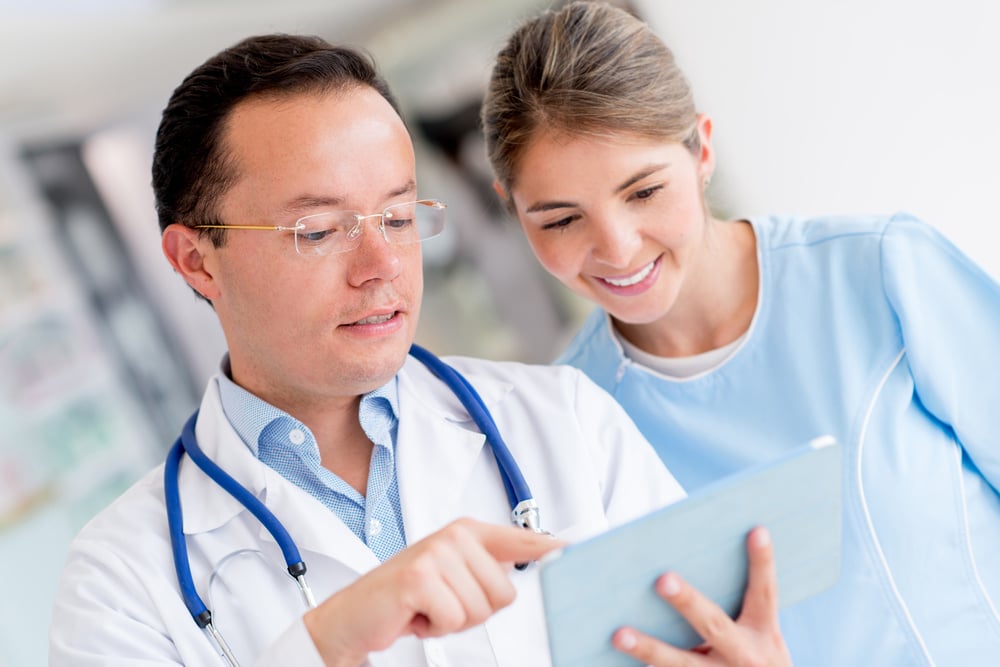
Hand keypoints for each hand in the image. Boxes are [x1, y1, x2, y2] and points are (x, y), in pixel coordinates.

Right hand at [303, 518, 561, 665]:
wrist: (356, 614)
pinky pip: (455, 618)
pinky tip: (416, 615)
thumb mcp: (454, 575)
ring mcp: (435, 554)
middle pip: (504, 593)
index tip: (573, 549)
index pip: (520, 539)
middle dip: (474, 611)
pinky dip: (435, 627)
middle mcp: (454, 536)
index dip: (549, 548)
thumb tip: (534, 562)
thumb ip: (489, 568)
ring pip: (480, 609)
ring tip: (427, 608)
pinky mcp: (420, 578)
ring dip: (453, 621)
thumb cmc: (409, 597)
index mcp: (467, 532)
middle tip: (441, 602)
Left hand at [611, 526, 791, 666]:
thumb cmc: (753, 659)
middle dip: (688, 602)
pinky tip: (612, 654)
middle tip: (663, 580)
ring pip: (680, 663)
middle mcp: (745, 656)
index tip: (757, 531)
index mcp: (764, 633)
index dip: (762, 562)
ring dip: (648, 649)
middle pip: (713, 625)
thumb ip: (735, 607)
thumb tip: (679, 568)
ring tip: (619, 635)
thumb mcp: (760, 637)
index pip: (764, 592)